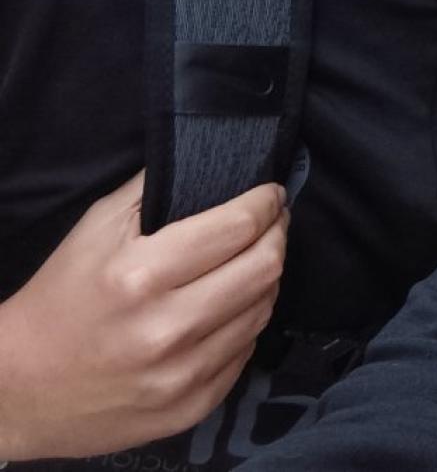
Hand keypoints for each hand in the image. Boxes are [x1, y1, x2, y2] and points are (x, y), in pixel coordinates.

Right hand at [0, 172, 287, 459]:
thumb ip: (155, 188)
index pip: (239, 227)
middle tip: (272, 222)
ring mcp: (181, 375)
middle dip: (278, 234)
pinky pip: (246, 352)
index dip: (266, 202)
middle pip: (265, 267)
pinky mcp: (190, 407)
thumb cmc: (59, 298)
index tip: (271, 194)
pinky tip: (230, 308)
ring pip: (264, 308)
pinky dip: (246, 323)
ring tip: (251, 261)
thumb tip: (214, 161)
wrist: (18, 390)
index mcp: (140, 276)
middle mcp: (165, 328)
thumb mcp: (95, 229)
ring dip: (266, 278)